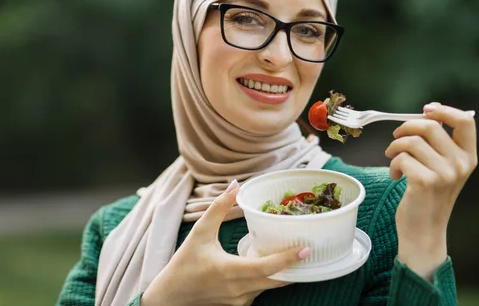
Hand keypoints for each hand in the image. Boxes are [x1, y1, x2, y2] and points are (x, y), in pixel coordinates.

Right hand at [141, 180, 310, 305]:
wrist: (170, 297)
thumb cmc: (184, 263)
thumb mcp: (200, 232)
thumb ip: (219, 207)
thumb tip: (236, 185)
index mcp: (231, 271)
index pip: (267, 267)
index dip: (289, 259)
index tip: (306, 248)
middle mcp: (239, 289)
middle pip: (277, 281)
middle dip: (295, 267)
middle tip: (308, 250)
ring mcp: (240, 300)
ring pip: (270, 287)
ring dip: (282, 273)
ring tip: (294, 255)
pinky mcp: (238, 305)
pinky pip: (260, 291)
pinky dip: (268, 279)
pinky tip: (270, 266)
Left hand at [384, 102, 477, 279]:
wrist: (424, 231)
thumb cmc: (429, 197)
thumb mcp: (443, 169)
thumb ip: (439, 145)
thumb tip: (426, 115)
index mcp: (468, 157)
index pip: (465, 121)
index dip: (443, 111)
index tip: (426, 110)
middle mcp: (460, 164)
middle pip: (430, 126)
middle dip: (406, 128)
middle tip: (397, 138)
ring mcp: (444, 173)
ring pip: (411, 141)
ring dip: (395, 148)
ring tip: (394, 160)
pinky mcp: (425, 181)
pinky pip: (401, 158)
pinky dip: (393, 165)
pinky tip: (396, 176)